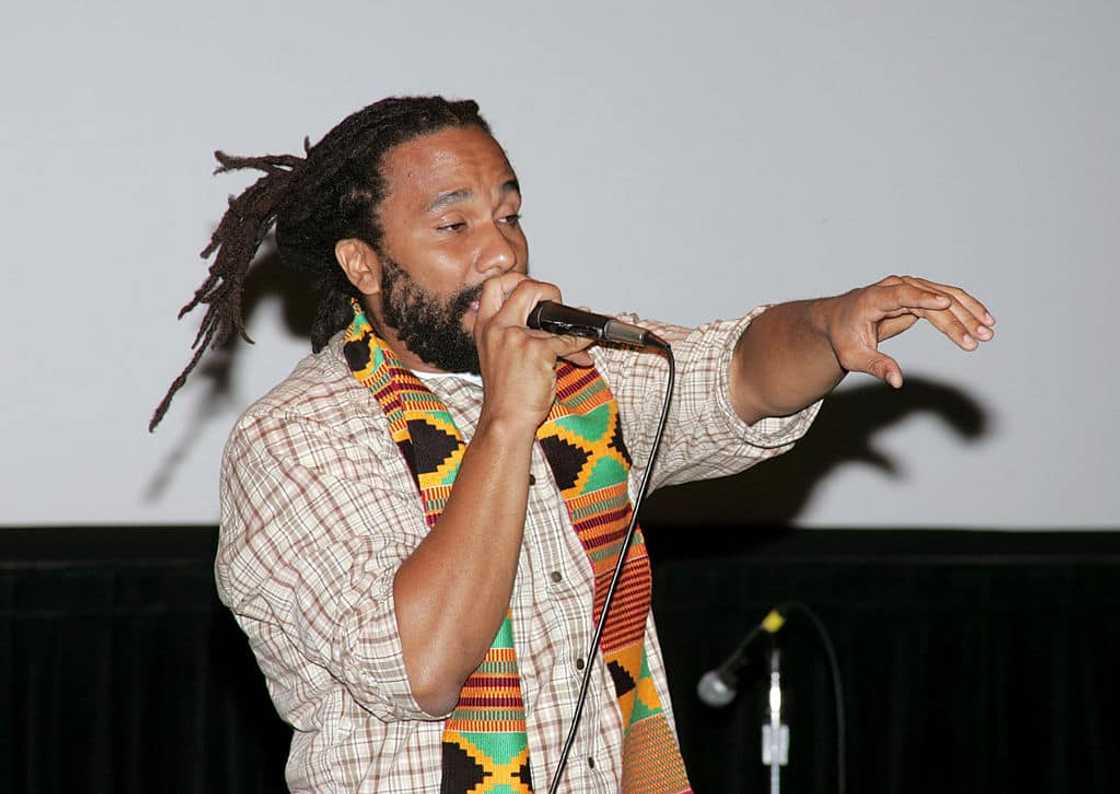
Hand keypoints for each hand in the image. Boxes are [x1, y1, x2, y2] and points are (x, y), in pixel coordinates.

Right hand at [474, 273, 593, 432]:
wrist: (505, 421)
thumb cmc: (504, 395)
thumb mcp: (498, 357)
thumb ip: (515, 335)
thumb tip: (548, 323)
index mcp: (485, 327)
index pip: (494, 286)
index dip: (516, 281)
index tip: (532, 292)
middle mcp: (497, 327)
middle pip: (522, 285)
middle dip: (545, 289)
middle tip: (555, 302)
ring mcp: (516, 338)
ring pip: (552, 316)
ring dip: (569, 327)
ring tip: (576, 337)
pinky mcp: (537, 351)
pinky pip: (567, 340)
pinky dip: (580, 346)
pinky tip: (583, 354)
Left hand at [816, 275, 995, 388]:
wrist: (839, 319)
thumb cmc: (844, 337)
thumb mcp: (853, 356)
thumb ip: (876, 366)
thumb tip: (897, 381)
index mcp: (874, 299)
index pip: (902, 295)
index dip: (923, 298)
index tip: (945, 303)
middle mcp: (893, 287)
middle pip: (930, 300)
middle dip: (956, 319)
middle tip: (978, 338)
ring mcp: (909, 288)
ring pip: (945, 296)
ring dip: (968, 313)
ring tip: (988, 331)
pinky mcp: (919, 294)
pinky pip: (946, 300)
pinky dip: (965, 310)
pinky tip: (983, 321)